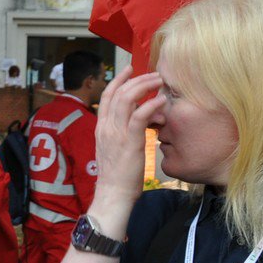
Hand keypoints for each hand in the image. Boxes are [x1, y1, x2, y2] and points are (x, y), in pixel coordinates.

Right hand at [91, 64, 162, 219]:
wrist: (113, 193)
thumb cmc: (118, 175)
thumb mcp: (113, 149)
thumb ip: (120, 132)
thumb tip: (134, 121)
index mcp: (101, 128)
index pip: (107, 96)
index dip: (119, 80)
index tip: (130, 69)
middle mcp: (106, 127)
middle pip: (119, 92)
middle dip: (137, 79)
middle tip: (153, 74)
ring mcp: (116, 133)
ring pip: (128, 99)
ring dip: (145, 86)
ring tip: (160, 82)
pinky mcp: (130, 141)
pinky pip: (140, 116)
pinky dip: (151, 105)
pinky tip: (161, 101)